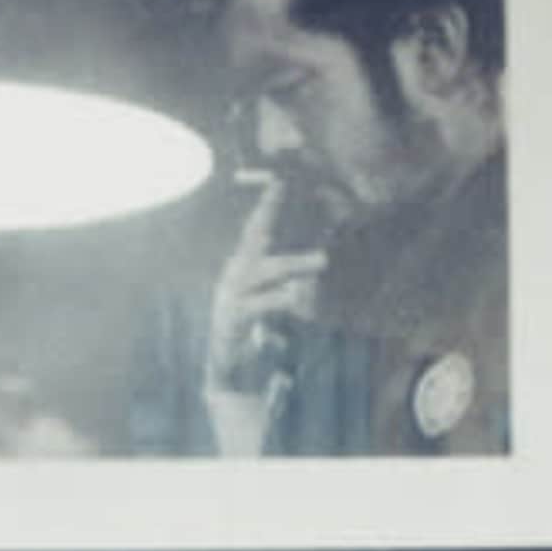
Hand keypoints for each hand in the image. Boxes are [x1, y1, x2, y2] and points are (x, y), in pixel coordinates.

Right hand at [202, 181, 323, 456]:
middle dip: (268, 210)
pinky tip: (299, 295)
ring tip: (321, 261)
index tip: (281, 178)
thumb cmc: (255, 330)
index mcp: (242, 265)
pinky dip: (280, 299)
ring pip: (264, 271)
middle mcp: (233, 274)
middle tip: (285, 189)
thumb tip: (319, 259)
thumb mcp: (271, 297)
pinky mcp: (233, 320)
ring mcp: (230, 295)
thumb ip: (288, 277)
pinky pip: (261, 305)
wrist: (230, 372)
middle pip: (253, 236)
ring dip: (294, 263)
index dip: (267, 203)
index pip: (255, 227)